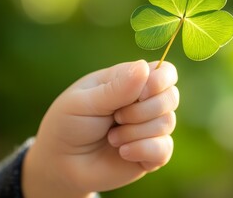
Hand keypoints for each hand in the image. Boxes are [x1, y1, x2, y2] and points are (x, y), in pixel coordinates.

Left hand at [23, 60, 178, 196]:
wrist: (61, 165)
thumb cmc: (69, 125)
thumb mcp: (84, 102)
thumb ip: (115, 88)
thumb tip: (144, 67)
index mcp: (130, 81)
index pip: (164, 72)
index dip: (160, 80)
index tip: (140, 94)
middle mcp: (145, 103)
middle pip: (171, 97)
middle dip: (142, 110)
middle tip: (115, 118)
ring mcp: (149, 129)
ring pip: (167, 123)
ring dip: (134, 132)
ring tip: (111, 139)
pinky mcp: (151, 154)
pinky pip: (164, 149)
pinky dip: (142, 150)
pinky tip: (122, 152)